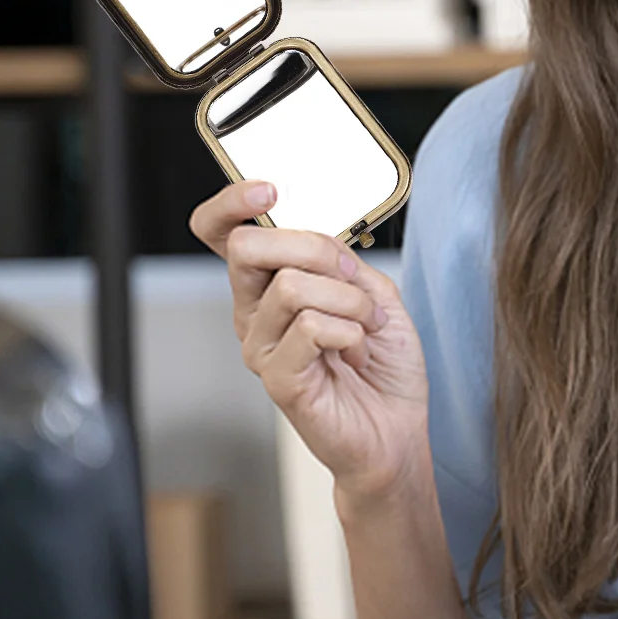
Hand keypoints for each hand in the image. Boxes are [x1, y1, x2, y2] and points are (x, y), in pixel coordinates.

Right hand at [189, 180, 429, 500]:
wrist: (395, 428)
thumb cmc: (382, 363)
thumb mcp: (372, 290)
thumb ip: (340, 260)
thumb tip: (316, 241)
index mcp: (270, 284)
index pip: (221, 234)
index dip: (231, 203)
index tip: (268, 190)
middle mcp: (256, 312)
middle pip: (247, 247)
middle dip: (313, 248)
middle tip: (351, 276)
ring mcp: (262, 346)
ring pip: (292, 285)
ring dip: (349, 298)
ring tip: (367, 323)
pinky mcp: (278, 378)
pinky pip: (310, 327)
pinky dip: (348, 328)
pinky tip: (355, 347)